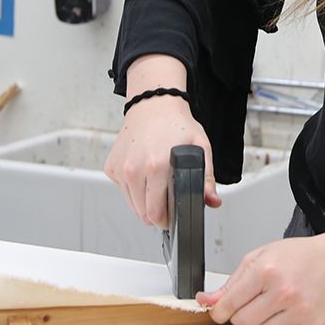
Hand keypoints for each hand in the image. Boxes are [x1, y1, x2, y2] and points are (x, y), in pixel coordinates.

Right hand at [104, 95, 219, 228]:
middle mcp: (134, 168)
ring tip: (157, 184)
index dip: (168, 220)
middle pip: (143, 214)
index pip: (156, 213)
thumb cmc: (176, 125)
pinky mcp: (112, 168)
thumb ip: (207, 179)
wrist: (153, 105)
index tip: (173, 215)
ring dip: (145, 203)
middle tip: (168, 201)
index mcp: (157, 166)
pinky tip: (144, 173)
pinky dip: (134, 189)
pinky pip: (124, 191)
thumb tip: (212, 201)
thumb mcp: (200, 148)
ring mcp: (121, 169)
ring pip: (132, 205)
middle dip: (157, 214)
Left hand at [196, 231, 324, 324]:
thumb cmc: (297, 257)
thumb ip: (231, 283)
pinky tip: (284, 314)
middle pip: (242, 323)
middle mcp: (283, 292)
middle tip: (247, 306)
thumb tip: (206, 301)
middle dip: (238, 317)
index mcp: (266, 271)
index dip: (219, 311)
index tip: (220, 312)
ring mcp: (298, 311)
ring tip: (266, 308)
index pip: (230, 304)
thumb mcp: (259, 258)